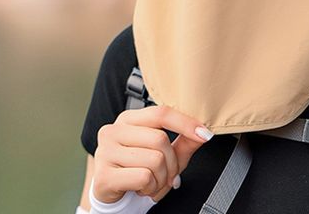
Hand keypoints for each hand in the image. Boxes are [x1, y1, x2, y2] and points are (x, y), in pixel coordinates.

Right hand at [93, 105, 213, 203]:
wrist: (112, 195)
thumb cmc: (138, 168)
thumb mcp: (166, 153)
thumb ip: (184, 141)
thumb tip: (205, 133)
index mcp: (129, 119)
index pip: (161, 113)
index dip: (186, 123)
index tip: (205, 134)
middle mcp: (114, 130)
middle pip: (160, 139)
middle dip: (172, 163)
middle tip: (169, 175)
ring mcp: (105, 152)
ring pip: (154, 160)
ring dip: (162, 178)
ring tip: (153, 182)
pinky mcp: (103, 175)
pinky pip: (144, 177)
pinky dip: (151, 187)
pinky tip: (141, 188)